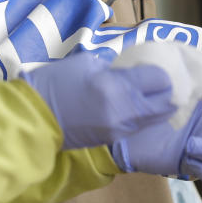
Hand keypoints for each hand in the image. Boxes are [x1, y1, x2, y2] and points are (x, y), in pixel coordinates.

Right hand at [23, 53, 175, 148]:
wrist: (34, 118)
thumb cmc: (55, 84)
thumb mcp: (85, 64)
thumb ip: (114, 67)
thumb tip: (132, 70)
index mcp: (117, 86)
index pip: (160, 80)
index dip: (161, 73)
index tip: (154, 69)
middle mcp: (126, 110)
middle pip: (166, 103)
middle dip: (167, 92)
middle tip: (161, 83)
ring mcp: (122, 128)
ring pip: (157, 118)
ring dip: (159, 106)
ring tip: (153, 95)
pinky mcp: (115, 139)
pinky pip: (141, 126)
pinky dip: (145, 117)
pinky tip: (138, 107)